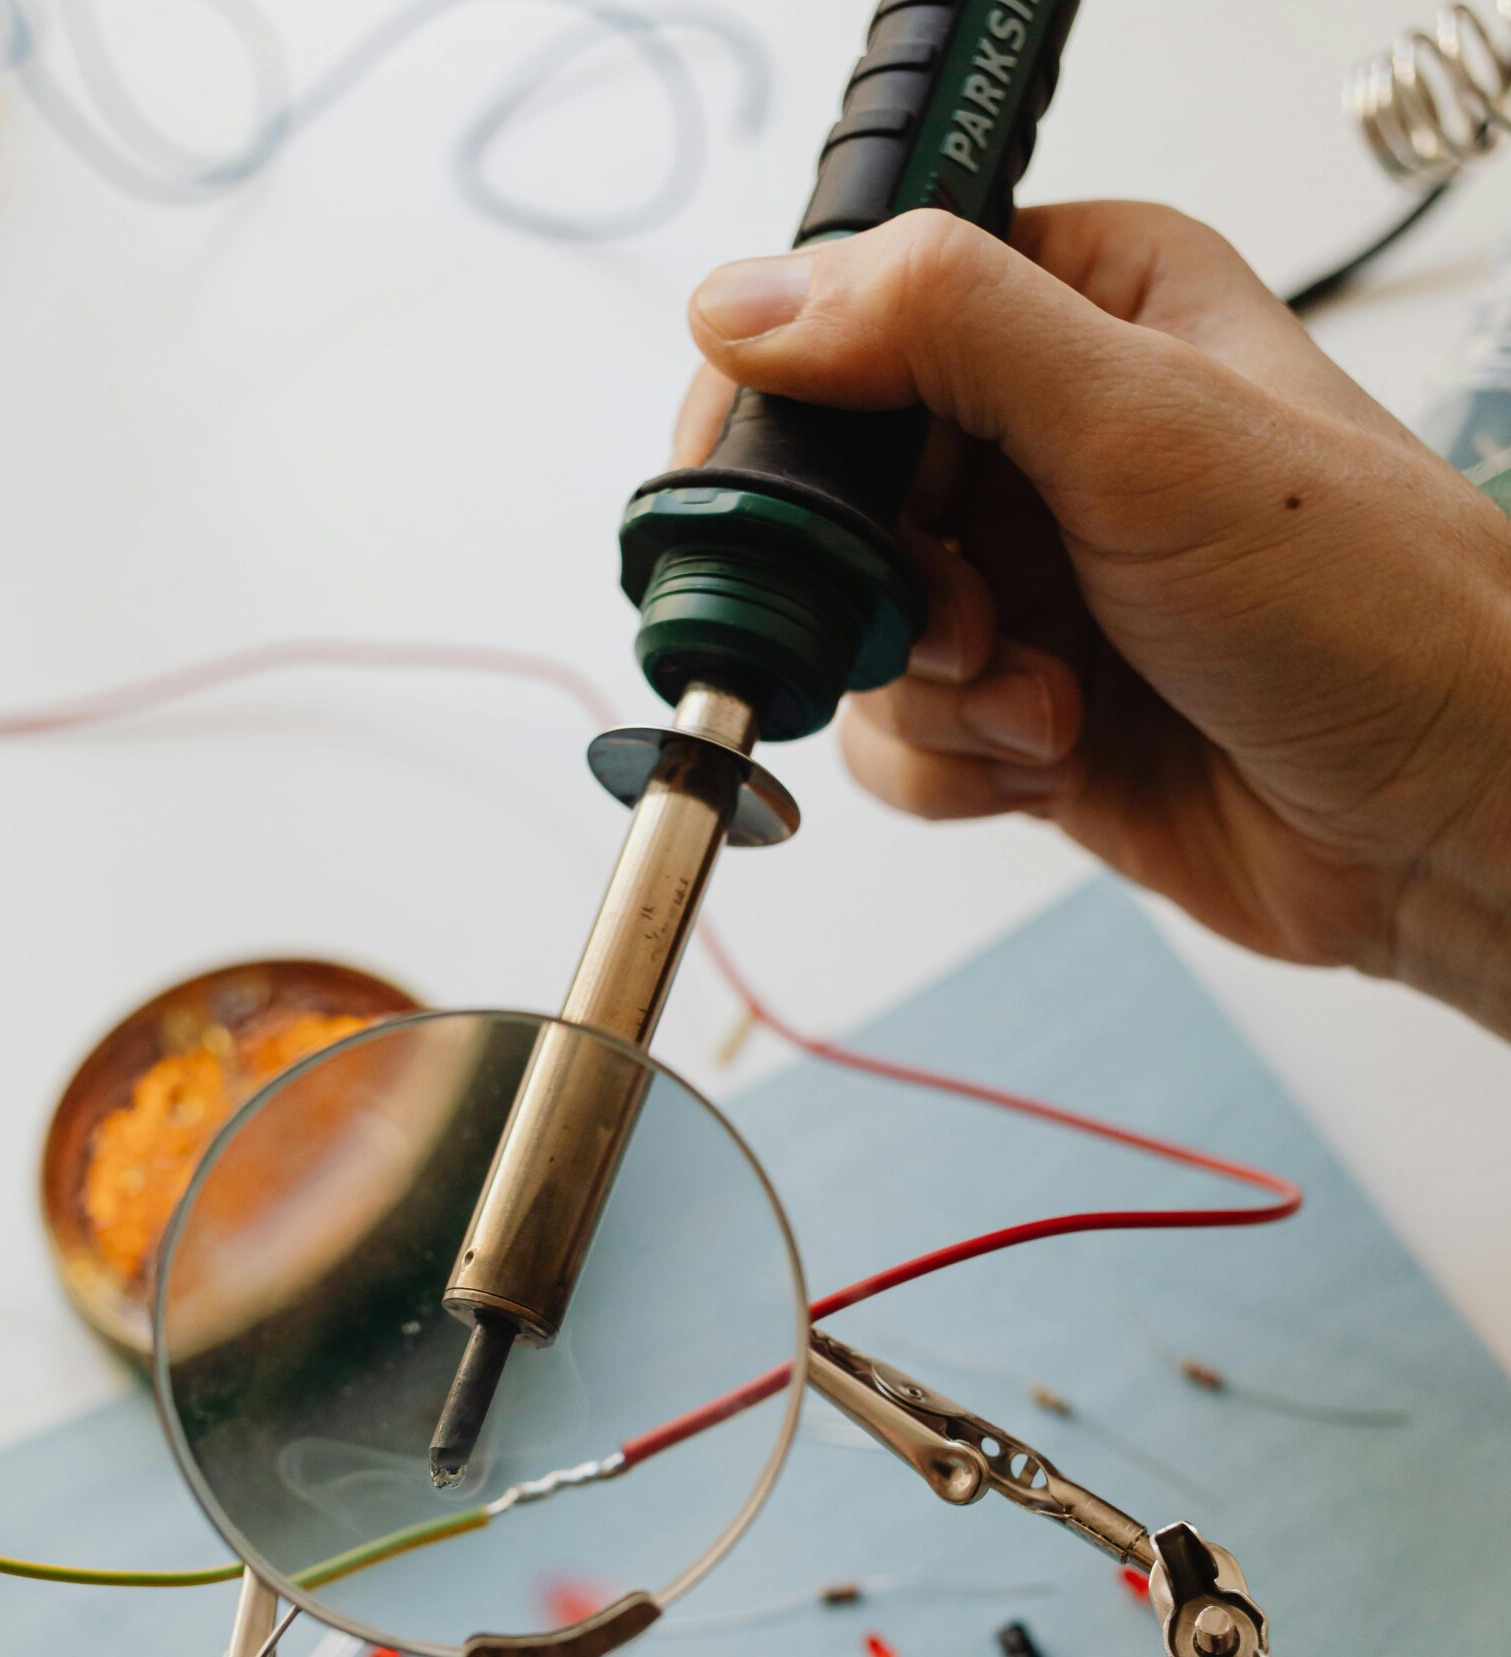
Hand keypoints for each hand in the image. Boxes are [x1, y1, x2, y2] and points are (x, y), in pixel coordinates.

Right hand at [679, 203, 1510, 1035]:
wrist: (1440, 814)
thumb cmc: (1369, 604)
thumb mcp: (1146, 428)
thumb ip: (945, 333)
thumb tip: (752, 305)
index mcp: (1082, 309)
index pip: (857, 322)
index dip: (800, 416)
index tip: (792, 501)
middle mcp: (1045, 443)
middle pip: (840, 501)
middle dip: (889, 590)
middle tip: (971, 623)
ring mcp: (1030, 586)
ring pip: (860, 639)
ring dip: (936, 697)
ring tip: (1052, 706)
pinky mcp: (1022, 712)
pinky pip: (898, 743)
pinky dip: (955, 769)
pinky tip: (1055, 761)